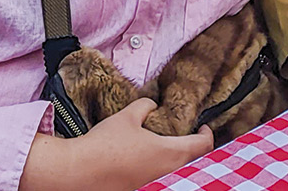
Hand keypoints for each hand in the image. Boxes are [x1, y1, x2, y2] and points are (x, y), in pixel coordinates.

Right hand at [21, 99, 212, 190]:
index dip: (207, 133)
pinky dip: (162, 169)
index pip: (203, 145)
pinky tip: (149, 160)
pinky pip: (161, 178)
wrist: (80, 172)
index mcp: (170, 153)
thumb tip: (152, 106)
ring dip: (178, 159)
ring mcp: (155, 184)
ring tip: (168, 146)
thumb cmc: (106, 143)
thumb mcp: (128, 116)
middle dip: (195, 148)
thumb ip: (145, 107)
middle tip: (188, 136)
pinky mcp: (142, 190)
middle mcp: (168, 172)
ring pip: (178, 172)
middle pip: (195, 161)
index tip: (203, 126)